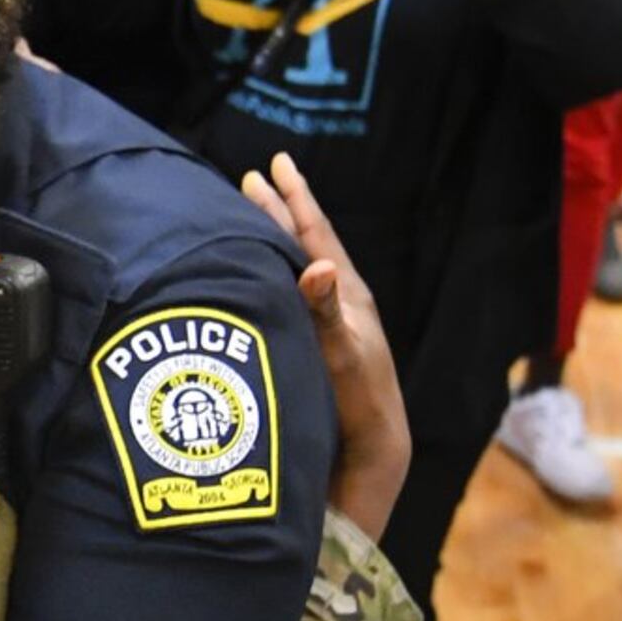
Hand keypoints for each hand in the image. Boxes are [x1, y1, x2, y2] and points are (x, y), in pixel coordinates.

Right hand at [240, 149, 408, 536]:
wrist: (370, 457)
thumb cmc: (357, 407)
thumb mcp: (341, 356)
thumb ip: (326, 313)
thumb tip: (319, 264)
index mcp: (347, 296)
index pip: (315, 235)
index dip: (294, 199)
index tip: (276, 163)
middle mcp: (337, 305)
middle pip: (303, 245)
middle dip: (278, 211)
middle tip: (255, 177)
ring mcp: (327, 326)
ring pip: (295, 270)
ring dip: (272, 242)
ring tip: (251, 218)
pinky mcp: (314, 348)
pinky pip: (287, 297)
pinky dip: (268, 278)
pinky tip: (254, 282)